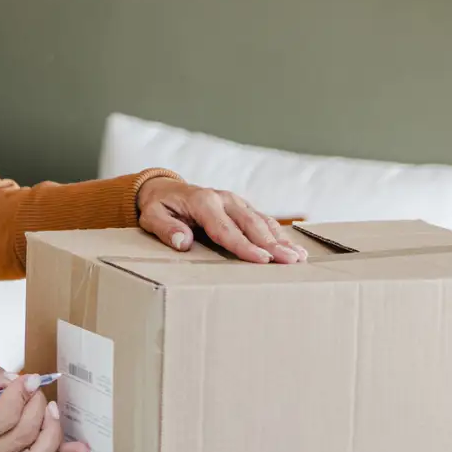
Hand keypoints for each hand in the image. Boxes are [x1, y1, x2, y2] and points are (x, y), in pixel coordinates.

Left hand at [137, 177, 308, 264]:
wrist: (163, 190)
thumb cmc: (159, 207)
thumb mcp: (152, 217)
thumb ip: (166, 229)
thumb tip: (183, 242)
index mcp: (203, 201)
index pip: (225, 228)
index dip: (244, 245)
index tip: (262, 259)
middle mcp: (224, 199)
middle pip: (251, 224)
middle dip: (272, 244)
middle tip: (291, 261)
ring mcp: (235, 202)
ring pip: (262, 221)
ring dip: (281, 239)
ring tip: (299, 257)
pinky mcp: (242, 207)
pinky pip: (263, 220)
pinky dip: (279, 234)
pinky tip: (293, 247)